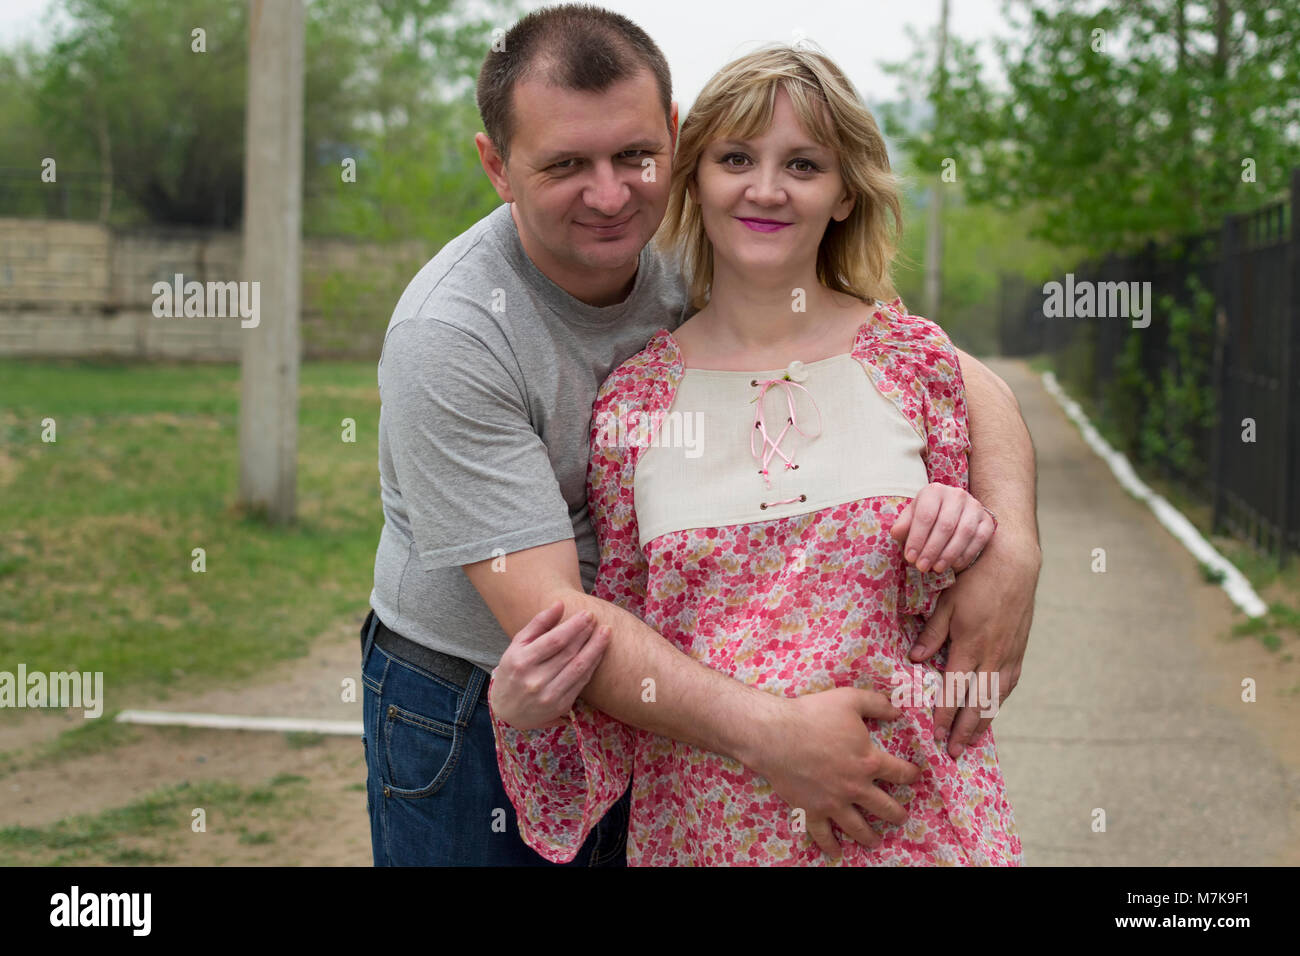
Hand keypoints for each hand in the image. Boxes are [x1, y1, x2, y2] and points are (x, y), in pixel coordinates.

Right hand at [488, 600, 610, 730]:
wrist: (507, 709)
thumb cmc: (513, 670)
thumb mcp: (517, 645)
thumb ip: (538, 623)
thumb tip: (560, 603)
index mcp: (521, 662)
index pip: (554, 641)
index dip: (574, 626)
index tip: (586, 614)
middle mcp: (535, 680)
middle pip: (569, 653)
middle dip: (586, 634)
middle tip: (597, 619)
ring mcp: (548, 695)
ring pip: (578, 668)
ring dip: (595, 648)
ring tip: (605, 633)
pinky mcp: (560, 705)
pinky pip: (581, 682)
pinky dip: (592, 665)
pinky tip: (599, 652)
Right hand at [748, 687, 921, 860]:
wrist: (776, 735)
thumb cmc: (812, 715)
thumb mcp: (849, 699)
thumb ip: (877, 704)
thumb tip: (898, 710)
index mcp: (868, 761)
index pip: (899, 772)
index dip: (910, 774)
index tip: (915, 776)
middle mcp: (855, 787)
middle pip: (884, 807)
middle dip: (896, 813)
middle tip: (901, 817)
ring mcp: (833, 802)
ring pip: (858, 827)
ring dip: (870, 836)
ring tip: (876, 841)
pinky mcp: (811, 810)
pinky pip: (823, 834)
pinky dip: (830, 845)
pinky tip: (836, 852)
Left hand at [890, 483, 996, 572]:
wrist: (953, 510)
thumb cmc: (928, 514)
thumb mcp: (912, 516)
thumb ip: (904, 524)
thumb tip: (896, 533)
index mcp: (934, 491)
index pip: (925, 516)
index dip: (917, 539)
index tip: (910, 558)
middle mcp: (957, 495)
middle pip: (945, 525)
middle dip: (932, 549)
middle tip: (922, 567)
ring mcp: (975, 506)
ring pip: (964, 532)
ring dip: (949, 554)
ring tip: (937, 568)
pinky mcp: (987, 520)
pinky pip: (979, 539)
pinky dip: (966, 554)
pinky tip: (954, 565)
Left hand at [908, 529, 1039, 756]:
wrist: (1015, 563)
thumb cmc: (975, 579)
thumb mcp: (947, 603)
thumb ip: (932, 633)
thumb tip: (916, 659)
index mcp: (971, 646)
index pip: (955, 690)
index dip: (945, 714)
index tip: (935, 733)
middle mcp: (992, 656)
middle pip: (978, 703)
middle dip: (964, 730)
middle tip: (953, 752)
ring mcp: (1009, 654)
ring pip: (996, 697)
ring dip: (983, 721)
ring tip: (971, 741)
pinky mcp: (1019, 649)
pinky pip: (1009, 683)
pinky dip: (999, 701)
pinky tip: (992, 709)